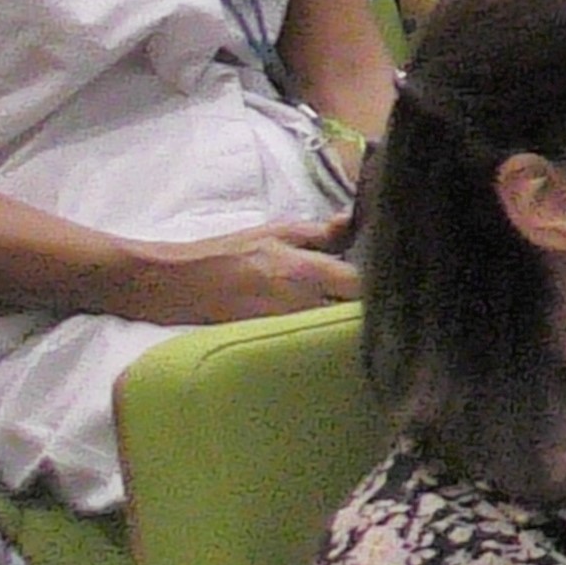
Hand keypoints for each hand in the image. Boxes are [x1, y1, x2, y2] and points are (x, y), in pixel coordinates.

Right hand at [126, 226, 358, 322]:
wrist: (179, 284)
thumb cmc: (228, 252)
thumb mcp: (275, 231)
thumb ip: (320, 232)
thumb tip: (354, 221)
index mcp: (304, 272)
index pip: (361, 285)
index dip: (379, 282)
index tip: (386, 275)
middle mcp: (301, 305)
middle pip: (353, 314)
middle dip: (366, 306)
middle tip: (374, 294)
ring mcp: (288, 329)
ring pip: (333, 330)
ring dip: (344, 321)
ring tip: (349, 310)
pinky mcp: (275, 343)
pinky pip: (311, 341)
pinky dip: (322, 334)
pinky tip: (323, 325)